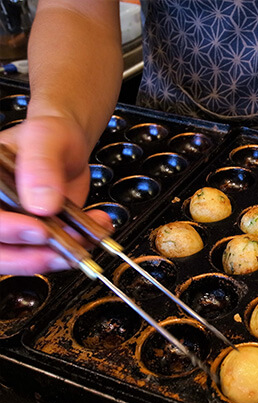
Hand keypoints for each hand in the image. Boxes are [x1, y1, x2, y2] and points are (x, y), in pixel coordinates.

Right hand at [0, 116, 111, 274]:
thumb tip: (42, 204)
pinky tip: (94, 231)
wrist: (70, 144)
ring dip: (57, 256)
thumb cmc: (49, 135)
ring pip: (24, 258)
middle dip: (29, 257)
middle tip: (61, 250)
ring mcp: (17, 226)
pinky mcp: (40, 236)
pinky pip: (53, 253)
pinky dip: (76, 248)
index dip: (6, 229)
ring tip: (85, 239)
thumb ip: (40, 167)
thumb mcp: (45, 138)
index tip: (38, 230)